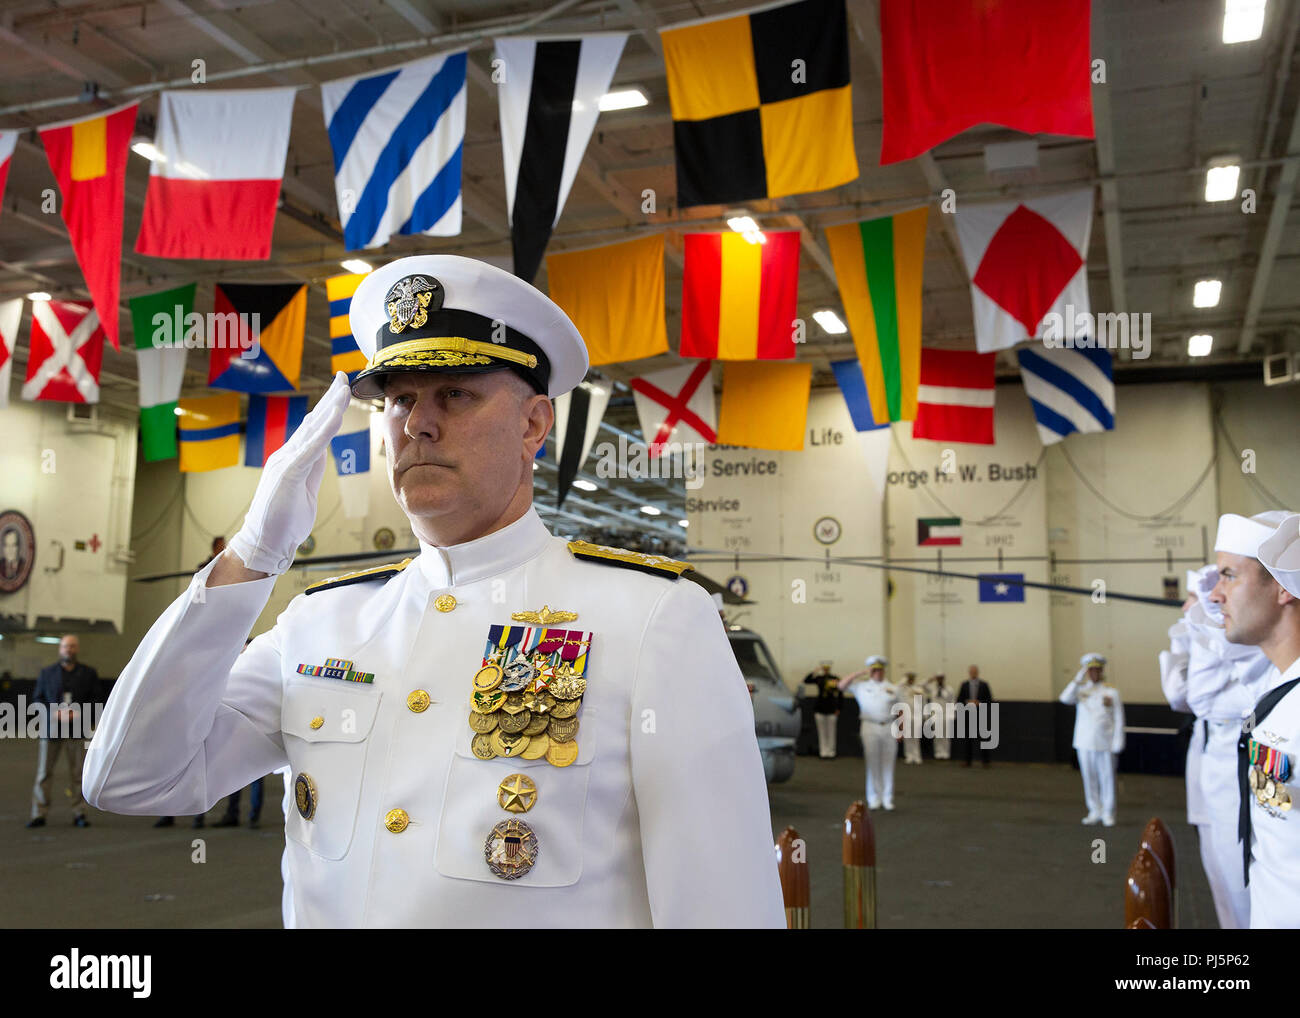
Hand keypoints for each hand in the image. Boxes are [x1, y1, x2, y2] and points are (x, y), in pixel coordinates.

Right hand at [227, 372, 352, 574]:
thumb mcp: (305, 488)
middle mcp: (286, 454)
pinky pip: (310, 448)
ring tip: (343, 389)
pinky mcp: (288, 473)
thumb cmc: (283, 519)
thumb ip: (312, 468)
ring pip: (312, 429)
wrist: (264, 542)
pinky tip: (335, 416)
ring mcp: (286, 462)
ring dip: (329, 408)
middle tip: (343, 377)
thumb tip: (322, 451)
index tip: (340, 391)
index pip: (312, 428)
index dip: (327, 408)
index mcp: (292, 458)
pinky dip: (324, 430)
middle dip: (329, 399)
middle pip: (312, 421)